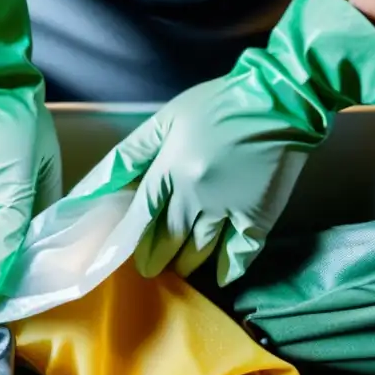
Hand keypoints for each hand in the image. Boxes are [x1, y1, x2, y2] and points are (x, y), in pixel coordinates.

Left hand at [72, 0, 374, 284]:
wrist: (281, 99)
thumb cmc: (218, 104)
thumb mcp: (166, 119)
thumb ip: (128, 155)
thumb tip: (92, 186)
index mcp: (170, 170)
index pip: (142, 216)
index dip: (131, 238)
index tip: (124, 252)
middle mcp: (195, 196)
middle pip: (169, 238)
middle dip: (156, 257)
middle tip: (150, 267)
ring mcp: (229, 209)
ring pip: (199, 250)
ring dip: (186, 264)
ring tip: (179, 269)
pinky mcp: (259, 216)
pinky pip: (240, 253)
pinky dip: (229, 268)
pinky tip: (220, 276)